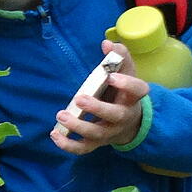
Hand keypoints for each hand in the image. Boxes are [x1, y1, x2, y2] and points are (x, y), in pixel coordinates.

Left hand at [52, 38, 149, 154]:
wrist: (129, 124)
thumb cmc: (123, 93)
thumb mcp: (125, 74)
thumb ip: (118, 57)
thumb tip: (107, 43)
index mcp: (132, 97)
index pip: (138, 91)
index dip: (127, 85)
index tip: (112, 76)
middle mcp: (123, 117)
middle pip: (115, 115)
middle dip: (97, 108)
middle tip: (80, 98)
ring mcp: (109, 132)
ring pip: (97, 134)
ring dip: (78, 126)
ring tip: (61, 115)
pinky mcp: (97, 143)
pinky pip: (83, 148)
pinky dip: (68, 145)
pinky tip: (54, 134)